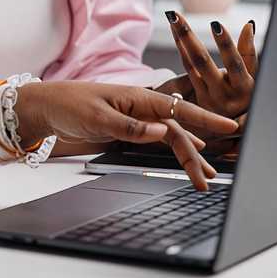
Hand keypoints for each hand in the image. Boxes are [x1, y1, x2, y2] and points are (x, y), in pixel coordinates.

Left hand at [16, 81, 238, 189]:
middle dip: (195, 155)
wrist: (46, 106)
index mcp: (138, 98)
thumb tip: (163, 131)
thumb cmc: (68, 105)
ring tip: (206, 176)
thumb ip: (130, 127)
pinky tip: (190, 156)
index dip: (205, 119)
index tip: (229, 126)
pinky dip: (175, 149)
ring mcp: (137, 116)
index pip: (178, 109)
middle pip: (177, 130)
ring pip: (171, 136)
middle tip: (207, 179)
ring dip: (188, 155)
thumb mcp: (97, 117)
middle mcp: (142, 106)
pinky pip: (158, 138)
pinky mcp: (129, 126)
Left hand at [159, 11, 256, 119]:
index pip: (236, 63)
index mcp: (246, 88)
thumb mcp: (255, 77)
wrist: (238, 128)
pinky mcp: (198, 97)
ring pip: (191, 63)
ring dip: (181, 38)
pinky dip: (183, 49)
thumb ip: (249, 52)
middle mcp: (226, 93)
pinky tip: (176, 33)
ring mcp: (209, 96)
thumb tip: (249, 25)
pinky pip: (188, 68)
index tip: (216, 25)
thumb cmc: (251, 96)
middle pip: (203, 62)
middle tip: (176, 16)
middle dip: (189, 37)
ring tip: (173, 17)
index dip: (227, 45)